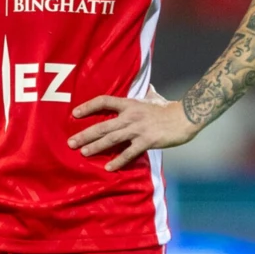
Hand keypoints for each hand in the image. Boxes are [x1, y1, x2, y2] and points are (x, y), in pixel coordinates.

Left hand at [68, 88, 199, 170]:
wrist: (184, 117)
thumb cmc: (168, 107)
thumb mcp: (154, 96)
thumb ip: (147, 92)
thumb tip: (148, 86)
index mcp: (129, 103)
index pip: (103, 101)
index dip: (88, 107)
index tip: (74, 113)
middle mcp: (129, 116)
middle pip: (102, 125)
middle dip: (85, 134)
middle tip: (70, 142)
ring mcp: (137, 129)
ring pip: (111, 139)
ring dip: (95, 147)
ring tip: (83, 153)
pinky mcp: (146, 142)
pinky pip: (129, 153)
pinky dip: (118, 161)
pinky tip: (108, 167)